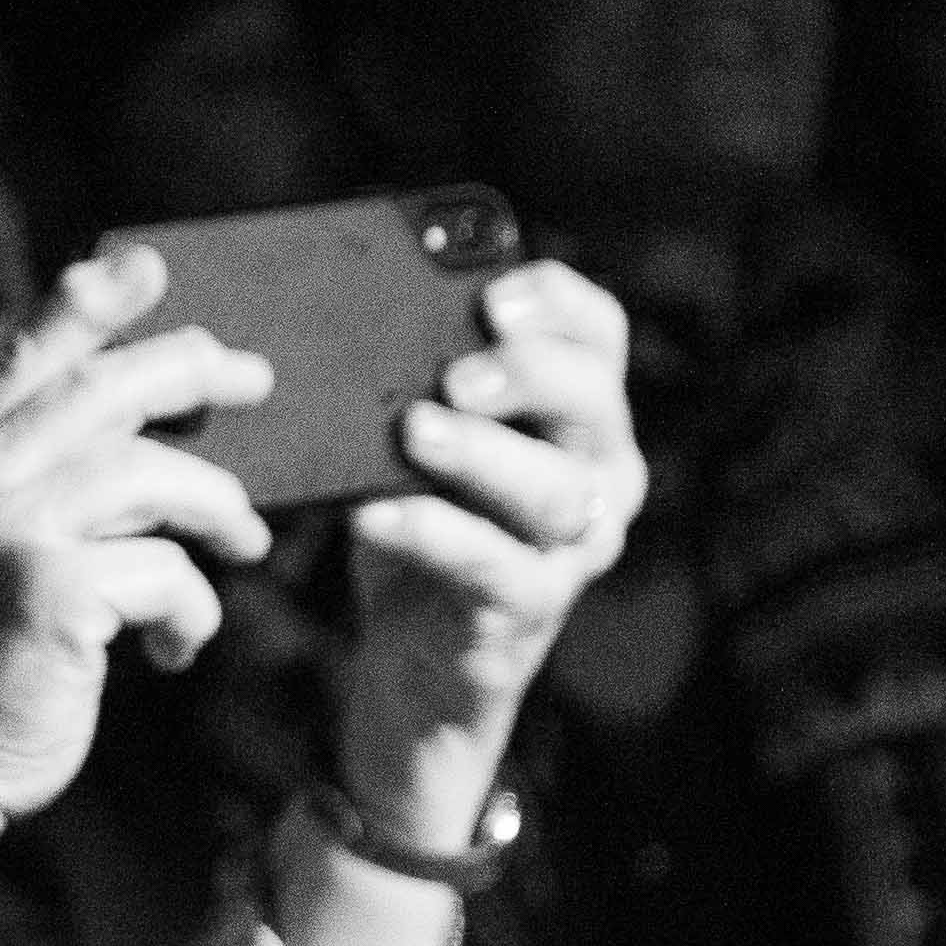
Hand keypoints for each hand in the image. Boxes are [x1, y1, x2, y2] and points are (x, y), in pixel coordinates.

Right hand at [0, 246, 276, 832]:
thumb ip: (27, 490)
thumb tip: (143, 447)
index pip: (23, 356)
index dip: (85, 304)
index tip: (142, 263)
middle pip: (103, 389)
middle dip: (190, 370)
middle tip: (254, 379)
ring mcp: (4, 530)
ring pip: (151, 472)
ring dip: (218, 507)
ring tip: (246, 545)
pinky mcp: (51, 590)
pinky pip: (164, 569)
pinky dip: (191, 608)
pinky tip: (177, 647)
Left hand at [328, 258, 644, 853]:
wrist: (416, 651)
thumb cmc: (418, 514)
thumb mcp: (419, 437)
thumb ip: (414, 379)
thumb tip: (347, 314)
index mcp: (578, 409)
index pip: (597, 332)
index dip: (555, 303)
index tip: (492, 295)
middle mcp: (598, 469)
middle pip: (590, 399)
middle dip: (526, 375)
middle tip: (456, 375)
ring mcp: (576, 543)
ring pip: (552, 489)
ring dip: (481, 454)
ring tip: (414, 432)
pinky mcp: (533, 606)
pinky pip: (496, 567)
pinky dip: (435, 534)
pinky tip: (375, 514)